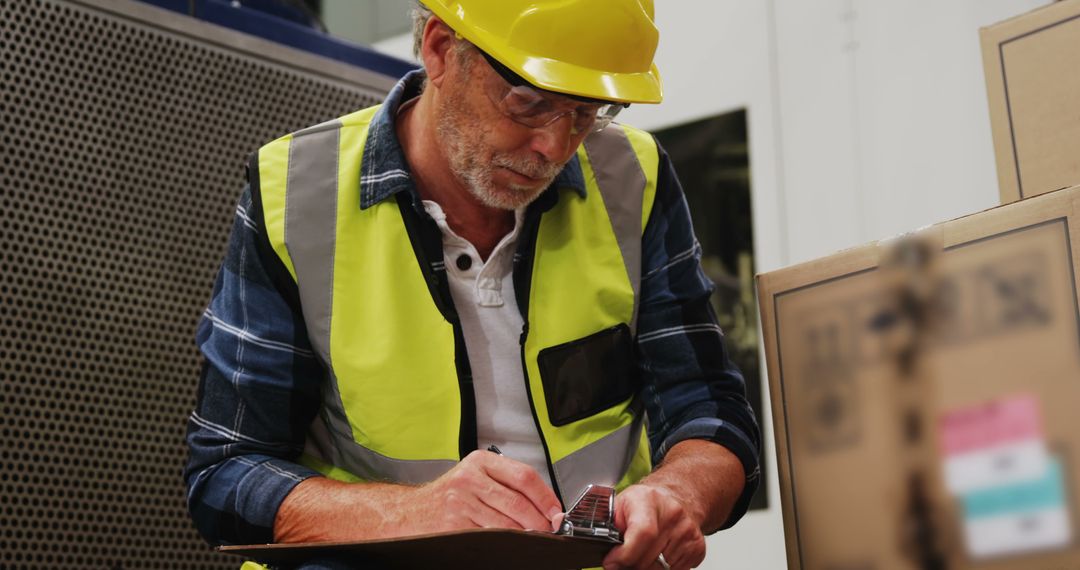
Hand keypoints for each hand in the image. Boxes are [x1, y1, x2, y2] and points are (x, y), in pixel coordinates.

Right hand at [414, 450, 562, 532]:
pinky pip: (490, 537)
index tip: (556, 511)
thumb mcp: (475, 476)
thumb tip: (544, 505)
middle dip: (540, 521)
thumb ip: (506, 484)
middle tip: (549, 530)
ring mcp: (461, 502)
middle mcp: (469, 478)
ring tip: (532, 538)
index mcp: (480, 461)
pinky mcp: (455, 525)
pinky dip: (506, 543)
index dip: (545, 496)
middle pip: (518, 502)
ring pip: (507, 524)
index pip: (524, 476)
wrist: (411, 511)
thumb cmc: (448, 496)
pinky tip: (510, 544)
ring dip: (525, 535)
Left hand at [602, 483, 705, 569]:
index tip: (611, 562)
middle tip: (621, 561)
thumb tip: (603, 549)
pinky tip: (657, 554)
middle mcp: (672, 514)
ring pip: (660, 569)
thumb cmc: (644, 501)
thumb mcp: (621, 504)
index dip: (624, 555)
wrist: (674, 497)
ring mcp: (687, 532)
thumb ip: (610, 525)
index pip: (643, 533)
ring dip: (645, 568)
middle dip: (629, 565)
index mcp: (648, 500)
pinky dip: (662, 569)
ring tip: (639, 555)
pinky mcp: (696, 548)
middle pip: (648, 558)